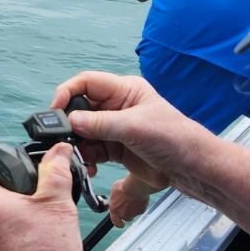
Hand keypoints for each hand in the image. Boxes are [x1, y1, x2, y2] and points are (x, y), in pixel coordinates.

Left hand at [0, 143, 81, 250]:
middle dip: (16, 195)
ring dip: (21, 216)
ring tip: (46, 219)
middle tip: (39, 197)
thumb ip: (56, 172)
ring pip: (2, 219)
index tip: (22, 176)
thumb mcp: (58, 204)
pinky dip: (23, 234)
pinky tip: (44, 238)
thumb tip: (58, 151)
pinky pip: (8, 238)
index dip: (1, 174)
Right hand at [51, 71, 204, 192]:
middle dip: (70, 123)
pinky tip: (87, 166)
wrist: (193, 167)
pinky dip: (85, 158)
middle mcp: (117, 107)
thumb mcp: (134, 127)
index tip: (56, 109)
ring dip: (77, 145)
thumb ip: (100, 123)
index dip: (68, 92)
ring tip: (75, 156)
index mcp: (124, 90)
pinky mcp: (116, 149)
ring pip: (83, 132)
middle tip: (63, 138)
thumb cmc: (174, 138)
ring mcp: (115, 129)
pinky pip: (91, 150)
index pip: (87, 83)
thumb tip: (71, 120)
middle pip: (81, 108)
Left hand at [107, 174, 151, 227]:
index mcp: (114, 210)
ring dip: (134, 209)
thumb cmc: (124, 187)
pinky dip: (141, 205)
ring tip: (134, 199)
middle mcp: (123, 214)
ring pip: (134, 214)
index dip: (119, 223)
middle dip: (128, 213)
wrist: (135, 186)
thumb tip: (116, 197)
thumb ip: (115, 197)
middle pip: (126, 218)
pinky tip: (140, 198)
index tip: (121, 224)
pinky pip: (141, 210)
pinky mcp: (142, 210)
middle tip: (129, 205)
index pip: (116, 222)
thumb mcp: (114, 190)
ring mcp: (133, 213)